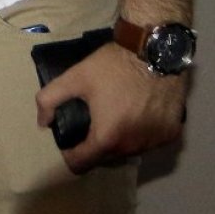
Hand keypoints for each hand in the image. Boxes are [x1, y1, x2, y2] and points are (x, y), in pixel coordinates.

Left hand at [35, 40, 186, 175]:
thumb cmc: (113, 65)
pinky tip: (139, 114)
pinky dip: (142, 133)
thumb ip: (50, 99)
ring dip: (121, 140)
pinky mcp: (172, 134)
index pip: (82, 163)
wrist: (155, 50)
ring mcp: (154, 142)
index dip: (71, 154)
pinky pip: (150, 142)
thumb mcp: (75, 77)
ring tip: (117, 116)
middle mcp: (132, 147)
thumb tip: (43, 122)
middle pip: (106, 157)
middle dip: (96, 145)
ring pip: (130, 151)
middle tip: (94, 121)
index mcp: (107, 138)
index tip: (70, 140)